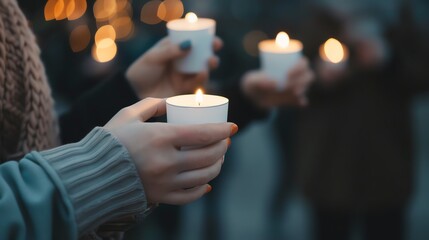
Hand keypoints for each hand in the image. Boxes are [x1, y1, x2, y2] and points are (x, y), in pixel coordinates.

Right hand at [104, 98, 237, 204]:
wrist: (92, 173)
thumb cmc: (110, 140)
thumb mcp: (128, 114)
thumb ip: (151, 104)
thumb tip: (172, 101)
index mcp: (159, 138)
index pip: (202, 134)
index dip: (222, 130)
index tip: (232, 127)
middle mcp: (166, 162)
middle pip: (207, 156)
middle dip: (223, 147)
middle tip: (225, 141)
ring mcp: (164, 182)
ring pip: (204, 176)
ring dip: (217, 166)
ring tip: (218, 158)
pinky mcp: (160, 197)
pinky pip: (190, 196)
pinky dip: (202, 189)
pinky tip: (206, 182)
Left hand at [126, 37, 222, 98]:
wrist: (133, 93)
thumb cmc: (141, 72)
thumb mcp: (152, 58)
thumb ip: (169, 51)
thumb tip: (189, 44)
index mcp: (173, 49)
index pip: (192, 42)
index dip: (205, 41)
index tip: (214, 40)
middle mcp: (181, 62)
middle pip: (200, 56)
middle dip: (211, 53)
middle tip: (214, 50)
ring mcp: (183, 76)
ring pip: (201, 70)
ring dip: (209, 65)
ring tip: (210, 62)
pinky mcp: (183, 90)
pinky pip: (196, 85)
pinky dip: (201, 79)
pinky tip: (202, 74)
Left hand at [241, 57, 313, 107]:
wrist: (253, 98)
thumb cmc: (254, 83)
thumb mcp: (251, 81)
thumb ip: (258, 81)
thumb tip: (275, 83)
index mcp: (289, 66)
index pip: (303, 63)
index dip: (300, 66)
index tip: (288, 73)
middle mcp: (296, 77)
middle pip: (308, 75)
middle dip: (302, 80)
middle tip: (288, 85)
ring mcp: (296, 89)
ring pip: (306, 87)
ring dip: (302, 89)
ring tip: (293, 92)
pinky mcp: (294, 100)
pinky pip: (302, 101)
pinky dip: (302, 102)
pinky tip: (300, 103)